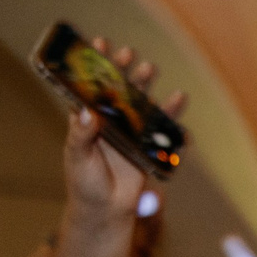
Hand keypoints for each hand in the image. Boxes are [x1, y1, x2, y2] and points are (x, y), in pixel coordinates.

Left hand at [59, 38, 185, 221]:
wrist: (106, 211)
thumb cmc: (84, 183)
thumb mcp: (77, 157)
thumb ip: (81, 134)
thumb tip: (86, 111)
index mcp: (87, 120)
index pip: (89, 87)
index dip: (94, 66)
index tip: (100, 44)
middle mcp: (109, 122)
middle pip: (118, 91)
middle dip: (124, 72)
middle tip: (131, 56)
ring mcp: (129, 134)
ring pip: (140, 106)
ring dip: (147, 88)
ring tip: (151, 70)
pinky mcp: (146, 148)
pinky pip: (161, 132)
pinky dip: (172, 122)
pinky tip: (178, 107)